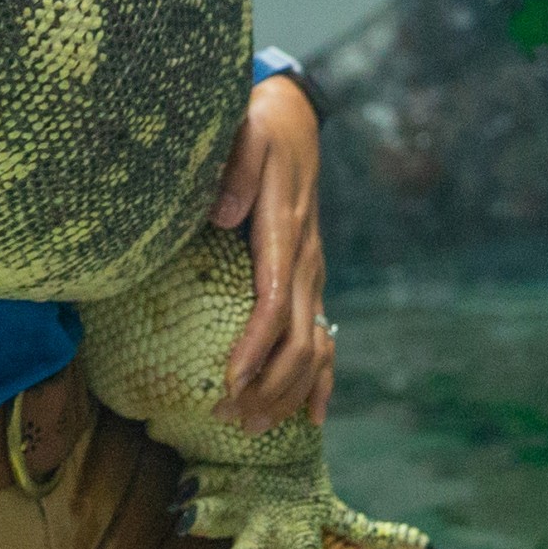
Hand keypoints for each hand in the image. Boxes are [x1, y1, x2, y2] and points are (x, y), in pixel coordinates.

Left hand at [211, 75, 332, 431]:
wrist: (293, 121)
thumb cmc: (258, 130)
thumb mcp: (245, 136)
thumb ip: (234, 171)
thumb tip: (224, 214)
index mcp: (285, 234)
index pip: (275, 303)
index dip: (255, 347)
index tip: (230, 380)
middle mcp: (306, 261)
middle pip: (298, 340)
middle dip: (268, 386)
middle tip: (230, 419)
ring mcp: (313, 273)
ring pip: (313, 347)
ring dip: (286, 392)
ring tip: (252, 427)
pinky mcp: (311, 279)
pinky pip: (323, 336)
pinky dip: (320, 379)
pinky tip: (311, 416)